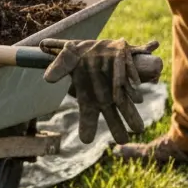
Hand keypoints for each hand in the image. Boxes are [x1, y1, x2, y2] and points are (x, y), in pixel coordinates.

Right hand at [40, 38, 160, 144]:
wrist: (97, 46)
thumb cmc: (79, 55)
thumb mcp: (67, 57)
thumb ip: (59, 67)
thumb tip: (48, 79)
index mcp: (88, 97)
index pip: (87, 115)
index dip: (87, 127)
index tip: (86, 140)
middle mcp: (104, 97)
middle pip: (111, 115)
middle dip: (117, 127)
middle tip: (122, 141)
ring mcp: (118, 89)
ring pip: (126, 105)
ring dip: (132, 116)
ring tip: (139, 129)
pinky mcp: (128, 77)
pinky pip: (131, 85)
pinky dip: (134, 91)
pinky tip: (138, 99)